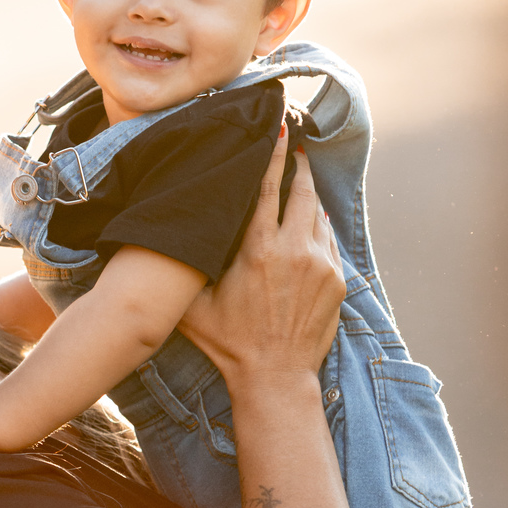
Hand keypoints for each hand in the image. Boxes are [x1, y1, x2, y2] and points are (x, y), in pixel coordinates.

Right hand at [177, 125, 343, 381]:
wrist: (274, 378)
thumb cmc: (229, 343)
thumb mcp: (195, 305)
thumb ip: (189, 267)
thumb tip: (170, 238)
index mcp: (257, 250)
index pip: (268, 188)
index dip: (274, 155)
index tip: (280, 129)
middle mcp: (294, 251)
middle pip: (302, 192)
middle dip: (300, 165)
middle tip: (298, 145)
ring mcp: (320, 265)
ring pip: (318, 215)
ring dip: (310, 196)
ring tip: (302, 181)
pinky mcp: (337, 280)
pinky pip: (329, 241)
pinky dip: (319, 228)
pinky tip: (311, 223)